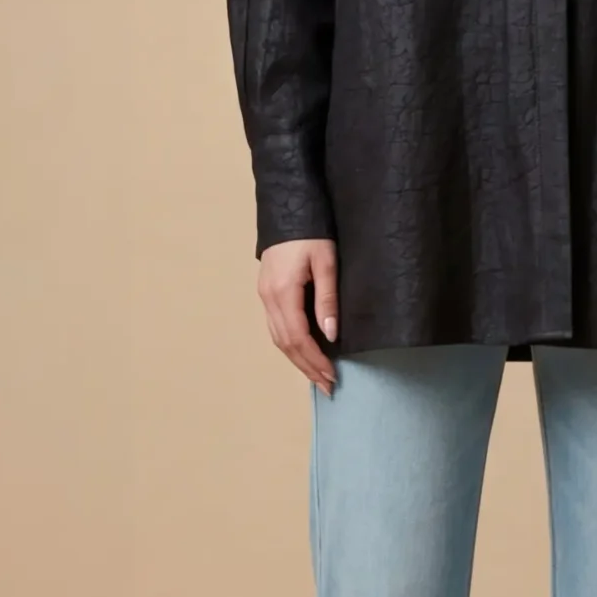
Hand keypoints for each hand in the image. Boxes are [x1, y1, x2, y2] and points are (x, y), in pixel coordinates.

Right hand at [258, 238, 338, 391]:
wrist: (288, 209)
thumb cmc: (311, 233)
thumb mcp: (326, 262)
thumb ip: (327, 299)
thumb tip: (330, 335)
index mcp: (283, 292)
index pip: (298, 338)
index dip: (314, 360)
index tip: (332, 376)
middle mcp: (268, 298)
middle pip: (285, 344)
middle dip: (307, 367)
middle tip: (327, 386)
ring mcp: (264, 296)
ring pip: (278, 338)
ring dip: (297, 360)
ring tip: (317, 376)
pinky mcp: (267, 292)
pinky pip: (276, 327)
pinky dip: (290, 345)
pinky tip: (304, 353)